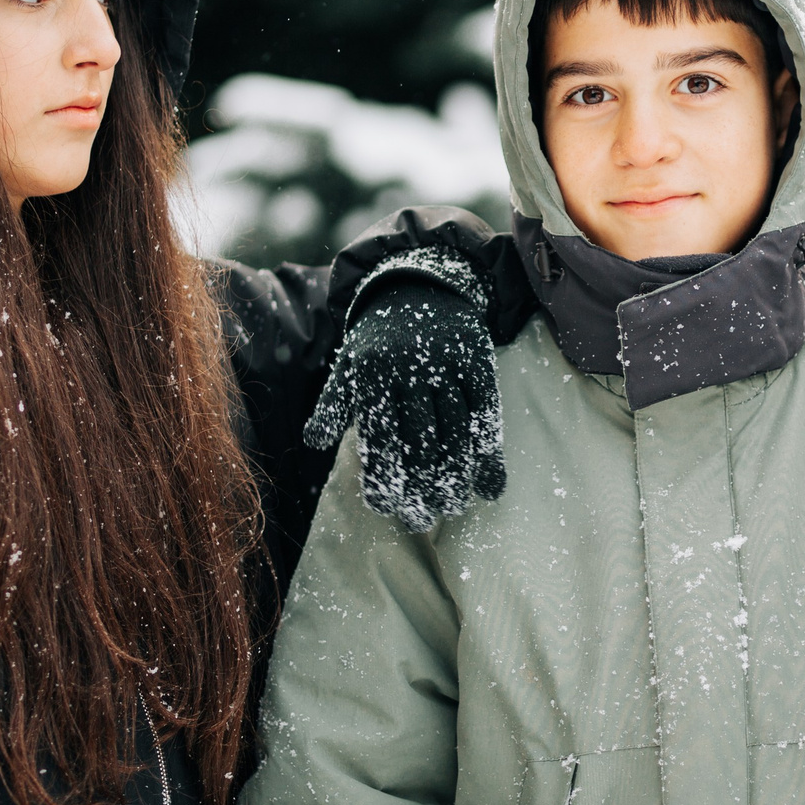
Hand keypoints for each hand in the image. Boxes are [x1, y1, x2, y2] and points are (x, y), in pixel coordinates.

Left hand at [306, 277, 505, 532]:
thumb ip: (332, 404)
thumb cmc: (378, 337)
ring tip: (452, 508)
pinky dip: (490, 456)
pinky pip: (487, 416)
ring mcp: (447, 367)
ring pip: (454, 434)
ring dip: (455, 479)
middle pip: (418, 444)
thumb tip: (313, 443)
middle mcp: (409, 370)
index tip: (386, 510)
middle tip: (421, 521)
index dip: (383, 479)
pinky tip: (490, 488)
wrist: (421, 282)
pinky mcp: (478, 364)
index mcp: (371, 374)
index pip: (378, 439)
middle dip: (419, 488)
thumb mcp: (348, 364)